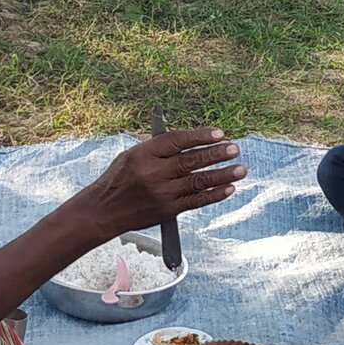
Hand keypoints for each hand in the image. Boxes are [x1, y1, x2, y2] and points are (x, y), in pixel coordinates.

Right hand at [81, 127, 244, 235]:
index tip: (219, 133)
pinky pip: (196, 201)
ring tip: (240, 168)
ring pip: (198, 181)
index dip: (200, 136)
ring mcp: (162, 193)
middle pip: (190, 160)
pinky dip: (214, 194)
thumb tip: (192, 140)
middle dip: (216, 154)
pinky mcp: (168, 210)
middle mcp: (153, 173)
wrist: (103, 211)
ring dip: (222, 174)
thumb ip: (158, 149)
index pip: (177, 141)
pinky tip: (229, 188)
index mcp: (143, 154)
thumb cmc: (120, 179)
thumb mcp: (132, 156)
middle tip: (234, 149)